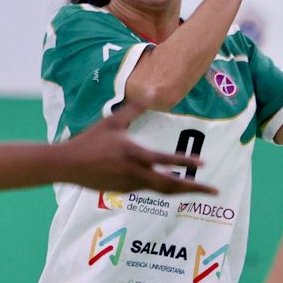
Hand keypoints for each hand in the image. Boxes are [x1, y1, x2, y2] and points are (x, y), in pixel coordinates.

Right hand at [57, 103, 216, 194]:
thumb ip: (136, 108)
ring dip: (181, 191)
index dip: (187, 162)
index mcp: (134, 154)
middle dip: (194, 189)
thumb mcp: (113, 121)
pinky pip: (148, 190)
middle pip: (171, 185)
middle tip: (214, 191)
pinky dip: (163, 189)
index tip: (204, 164)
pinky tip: (171, 186)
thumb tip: (153, 90)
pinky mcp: (124, 191)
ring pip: (161, 190)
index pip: (166, 160)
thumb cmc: (90, 140)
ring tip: (197, 190)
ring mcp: (130, 185)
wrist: (68, 165)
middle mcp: (135, 173)